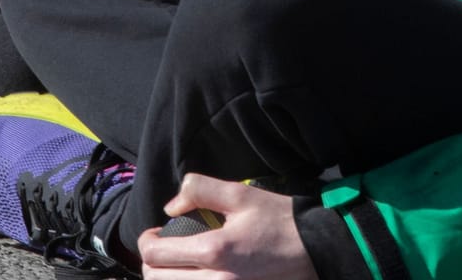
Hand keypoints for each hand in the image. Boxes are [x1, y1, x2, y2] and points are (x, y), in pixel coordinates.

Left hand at [137, 175, 316, 279]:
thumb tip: (170, 207)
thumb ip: (200, 190)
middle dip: (151, 261)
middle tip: (162, 247)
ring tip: (176, 263)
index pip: (155, 254)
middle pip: (156, 279)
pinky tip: (193, 274)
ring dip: (165, 277)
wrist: (315, 250)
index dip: (146, 241)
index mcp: (214, 250)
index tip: (155, 232)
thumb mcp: (241, 194)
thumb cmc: (279, 220)